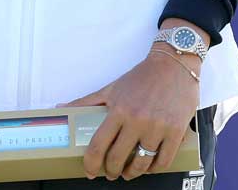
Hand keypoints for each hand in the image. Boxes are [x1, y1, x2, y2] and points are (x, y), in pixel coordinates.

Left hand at [59, 51, 199, 179]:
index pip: (98, 145)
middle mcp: (137, 120)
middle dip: (111, 171)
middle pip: (117, 158)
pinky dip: (154, 169)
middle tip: (111, 173)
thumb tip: (61, 108)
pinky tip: (149, 166)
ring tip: (129, 172)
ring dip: (132, 173)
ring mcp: (158, 127)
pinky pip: (164, 160)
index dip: (91, 164)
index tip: (91, 171)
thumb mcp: (111, 88)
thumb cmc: (142, 76)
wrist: (174, 64)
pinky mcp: (176, 130)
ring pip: (141, 163)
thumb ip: (86, 102)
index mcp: (119, 110)